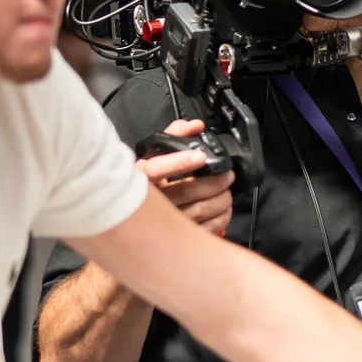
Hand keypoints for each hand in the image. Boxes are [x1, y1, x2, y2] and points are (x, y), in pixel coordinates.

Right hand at [140, 119, 234, 235]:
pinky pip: (204, 228)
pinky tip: (224, 211)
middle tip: (228, 175)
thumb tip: (195, 126)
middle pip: (187, 190)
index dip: (178, 163)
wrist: (132, 214)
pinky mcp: (176, 236)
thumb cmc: (149, 181)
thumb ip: (174, 135)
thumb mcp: (155, 155)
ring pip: (199, 210)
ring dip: (221, 199)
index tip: (200, 157)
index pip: (155, 169)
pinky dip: (220, 218)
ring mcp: (163, 220)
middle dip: (215, 181)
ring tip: (227, 191)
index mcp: (143, 176)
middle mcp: (151, 200)